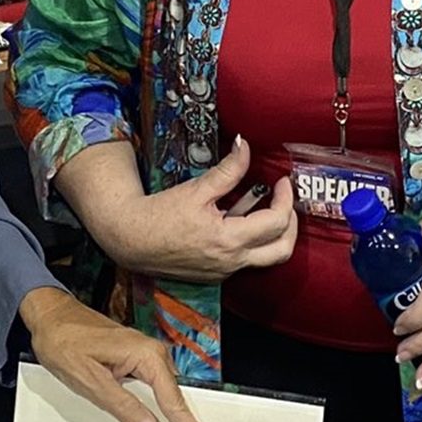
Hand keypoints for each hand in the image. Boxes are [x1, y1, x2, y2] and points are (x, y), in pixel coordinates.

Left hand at [21, 287, 217, 421]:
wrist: (50, 317)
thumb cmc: (63, 341)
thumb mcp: (90, 381)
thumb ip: (123, 406)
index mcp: (145, 355)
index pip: (174, 402)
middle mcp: (151, 351)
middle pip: (176, 397)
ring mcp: (145, 353)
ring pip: (167, 392)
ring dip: (178, 417)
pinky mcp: (136, 357)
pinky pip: (156, 385)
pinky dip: (164, 404)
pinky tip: (167, 419)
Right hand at [95, 138, 297, 283]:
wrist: (130, 240)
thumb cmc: (159, 214)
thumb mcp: (196, 189)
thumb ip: (228, 170)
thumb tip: (245, 146)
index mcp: (230, 239)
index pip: (276, 222)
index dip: (285, 199)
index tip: (282, 182)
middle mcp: (232, 262)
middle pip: (282, 250)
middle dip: (291, 224)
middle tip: (284, 202)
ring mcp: (224, 272)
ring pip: (266, 259)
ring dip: (273, 236)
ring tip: (265, 213)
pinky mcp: (214, 275)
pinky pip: (245, 261)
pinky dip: (251, 243)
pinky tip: (237, 224)